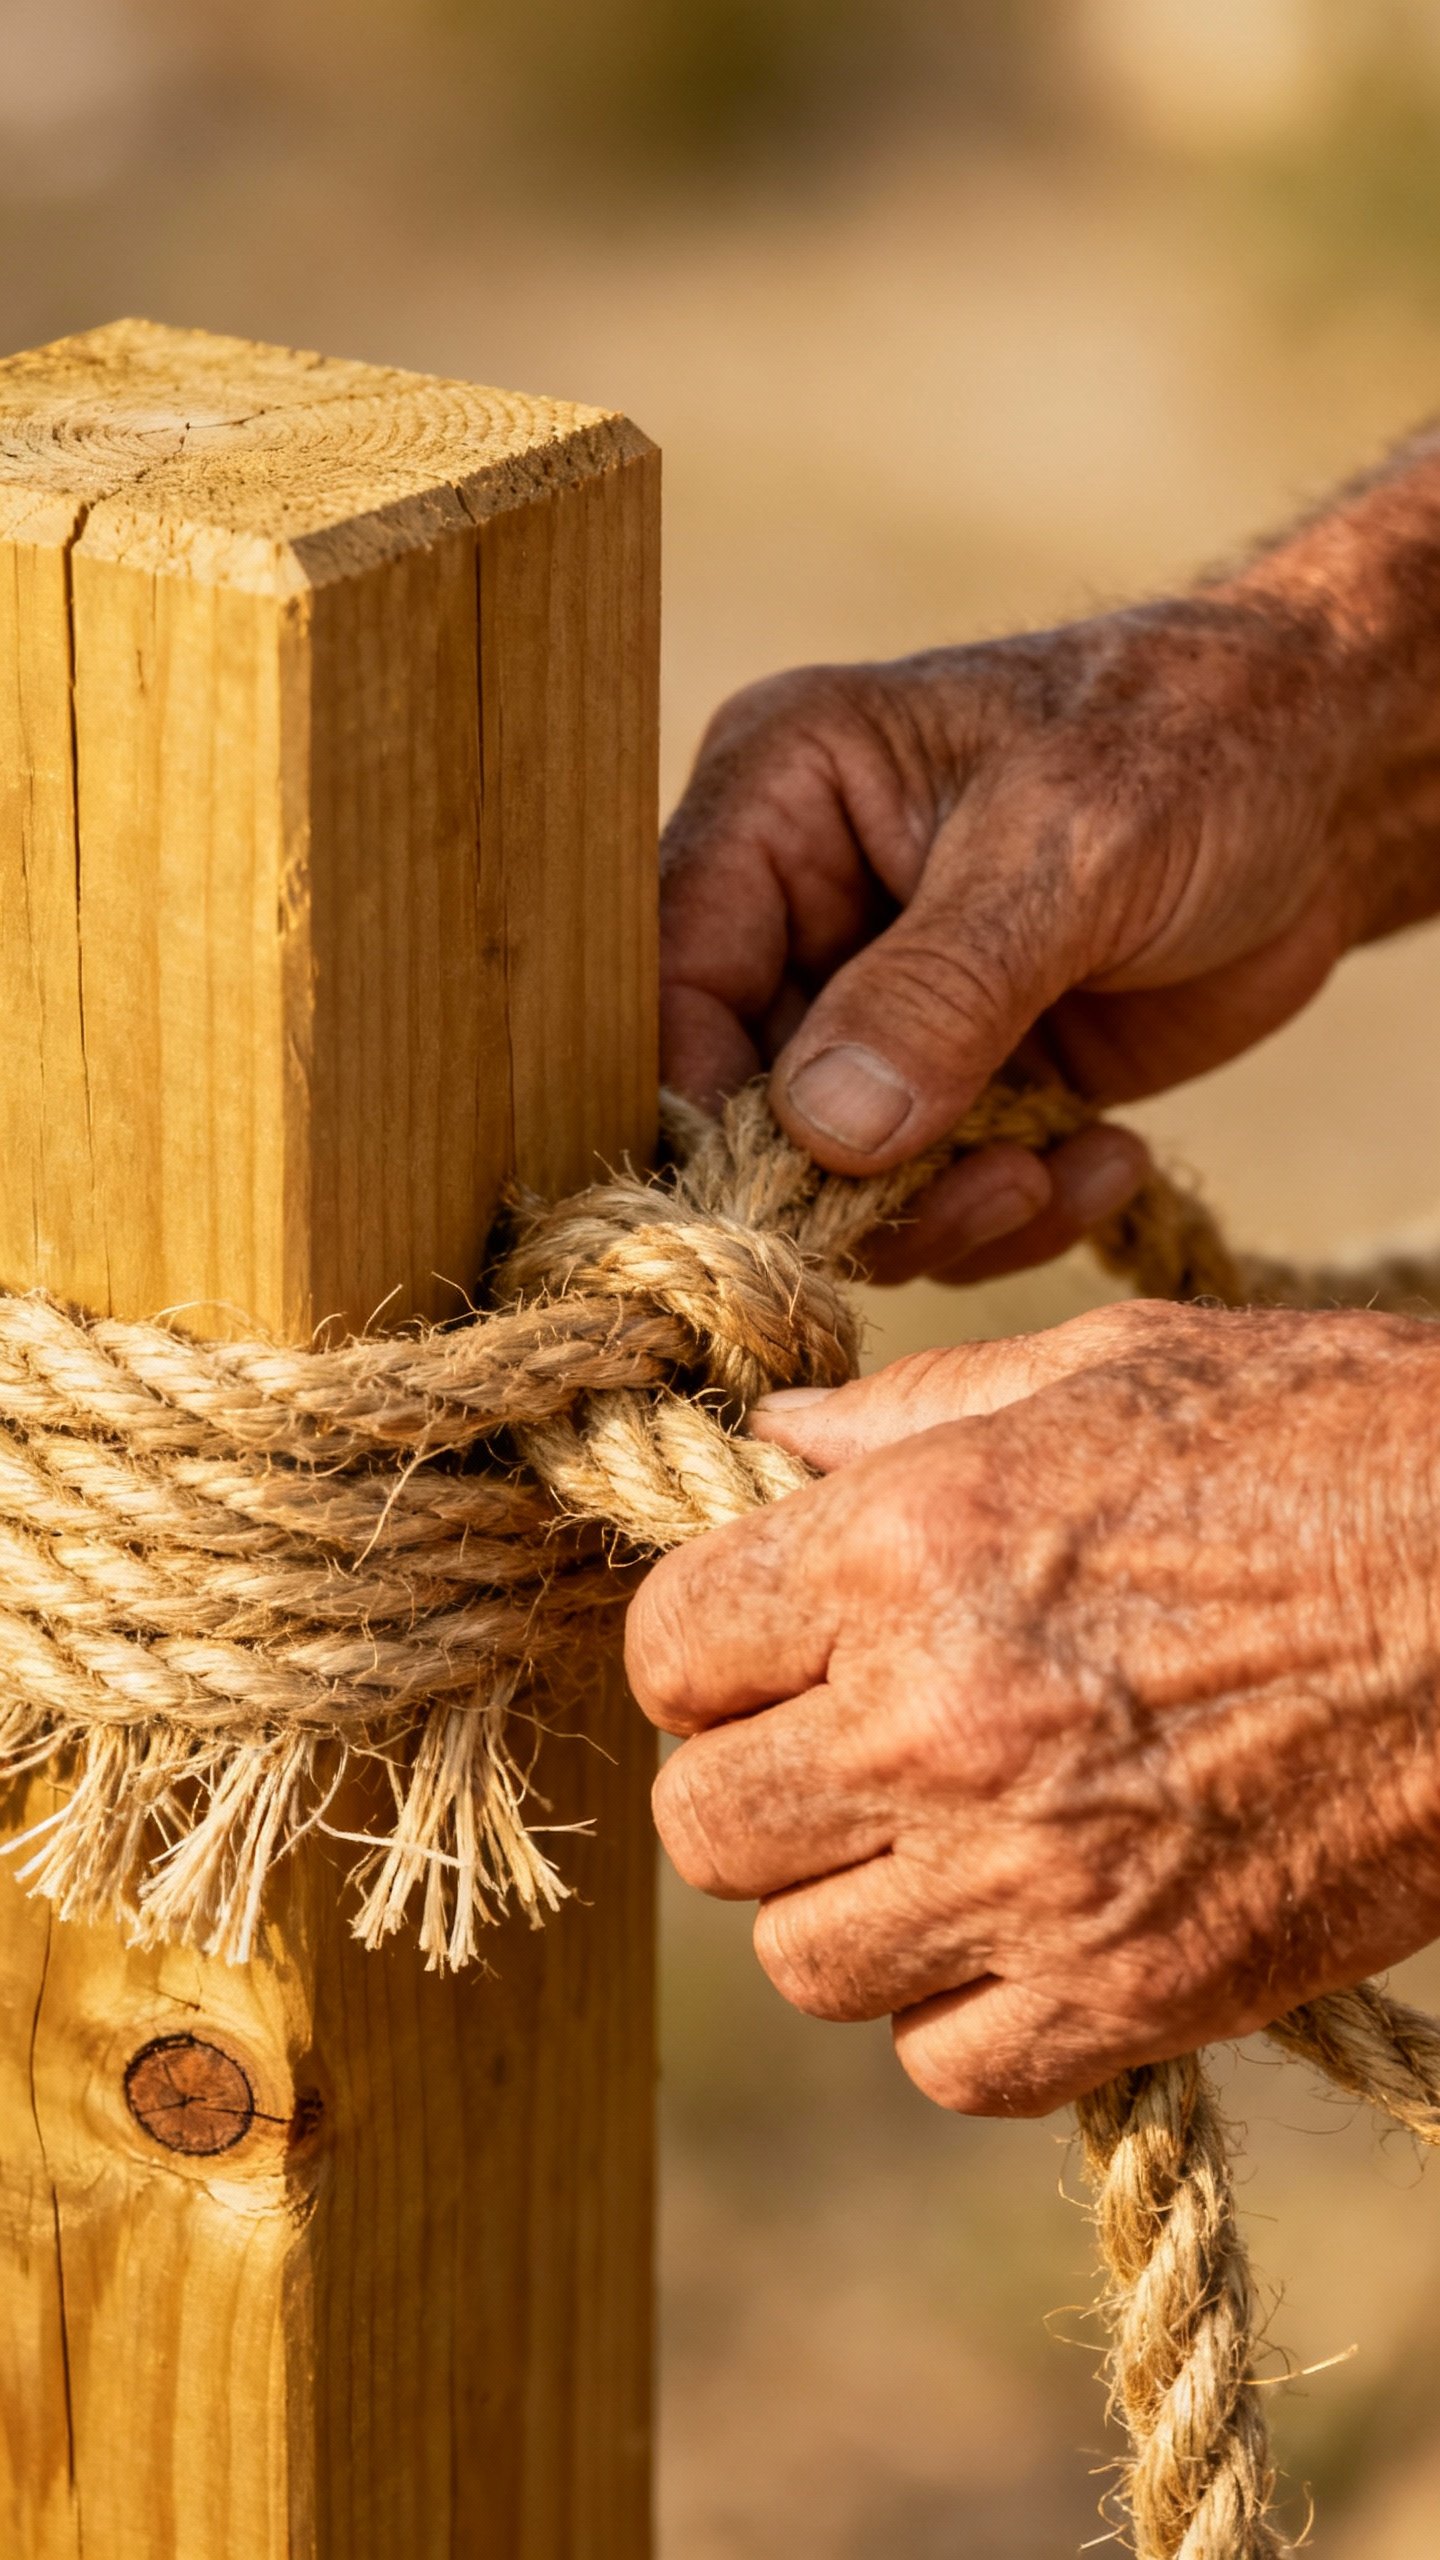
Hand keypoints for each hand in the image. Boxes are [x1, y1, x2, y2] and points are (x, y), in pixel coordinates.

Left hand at [624, 1302, 1439, 2115]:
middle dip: (753, 1777)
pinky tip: (1026, 1920)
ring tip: (936, 1834)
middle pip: (703, 1826)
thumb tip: (779, 1442)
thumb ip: (914, 1414)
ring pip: (802, 1959)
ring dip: (845, 1901)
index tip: (764, 1638)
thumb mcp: (1116, 1370)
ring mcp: (1031, 1878)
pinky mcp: (1135, 1996)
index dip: (705, 1642)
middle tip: (842, 1738)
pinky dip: (961, 2010)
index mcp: (908, 1547)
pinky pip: (945, 2061)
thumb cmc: (1339, 1444)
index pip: (666, 1648)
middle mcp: (935, 1721)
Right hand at [662, 577, 1420, 1283]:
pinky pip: (934, 1198)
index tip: (793, 1200)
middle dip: (850, 1187)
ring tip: (1051, 1172)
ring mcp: (876, 1008)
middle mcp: (802, 911)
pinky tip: (1106, 1161)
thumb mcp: (1069, 851)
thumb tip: (820, 1133)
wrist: (1329, 790)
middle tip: (982, 1195)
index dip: (708, 1108)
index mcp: (780, 803)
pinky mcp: (957, 1083)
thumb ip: (939, 990)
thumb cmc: (1197, 748)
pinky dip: (1014, 1214)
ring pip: (836, 1179)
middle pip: (741, 1106)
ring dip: (944, 1213)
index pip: (673, 981)